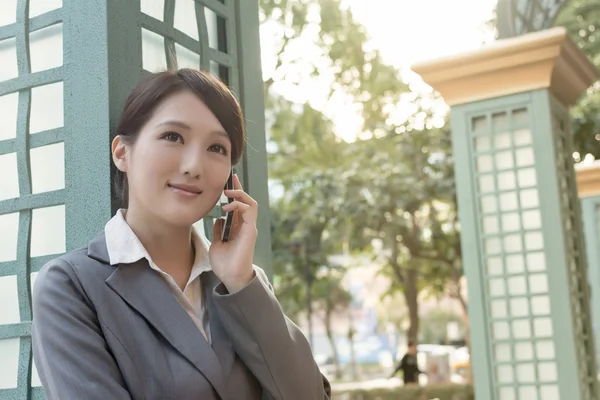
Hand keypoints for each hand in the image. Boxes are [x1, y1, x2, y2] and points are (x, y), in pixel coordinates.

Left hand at [209, 174, 257, 292]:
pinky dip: (239, 205)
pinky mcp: (250, 230)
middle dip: (239, 188)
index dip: (235, 192)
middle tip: (230, 180)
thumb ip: (219, 230)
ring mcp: (249, 227)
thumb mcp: (217, 242)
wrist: (230, 276)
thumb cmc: (224, 263)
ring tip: (227, 193)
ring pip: (251, 203)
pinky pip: (249, 211)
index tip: (229, 181)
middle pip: (246, 201)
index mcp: (238, 227)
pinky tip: (226, 207)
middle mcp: (246, 225)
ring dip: (240, 195)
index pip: (239, 205)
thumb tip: (218, 218)